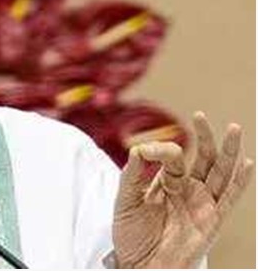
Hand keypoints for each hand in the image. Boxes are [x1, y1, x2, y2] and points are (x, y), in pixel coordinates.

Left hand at [113, 111, 253, 267]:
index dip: (163, 149)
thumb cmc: (132, 234)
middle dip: (206, 137)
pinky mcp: (212, 220)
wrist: (139, 265)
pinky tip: (247, 163)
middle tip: (201, 116)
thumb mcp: (126, 199)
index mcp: (168, 183)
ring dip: (229, 151)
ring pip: (221, 173)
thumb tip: (140, 147)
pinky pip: (229, 199)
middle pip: (204, 159)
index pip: (174, 158)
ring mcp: (202, 205)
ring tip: (235, 128)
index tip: (149, 151)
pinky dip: (240, 181)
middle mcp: (188, 191)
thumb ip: (132, 173)